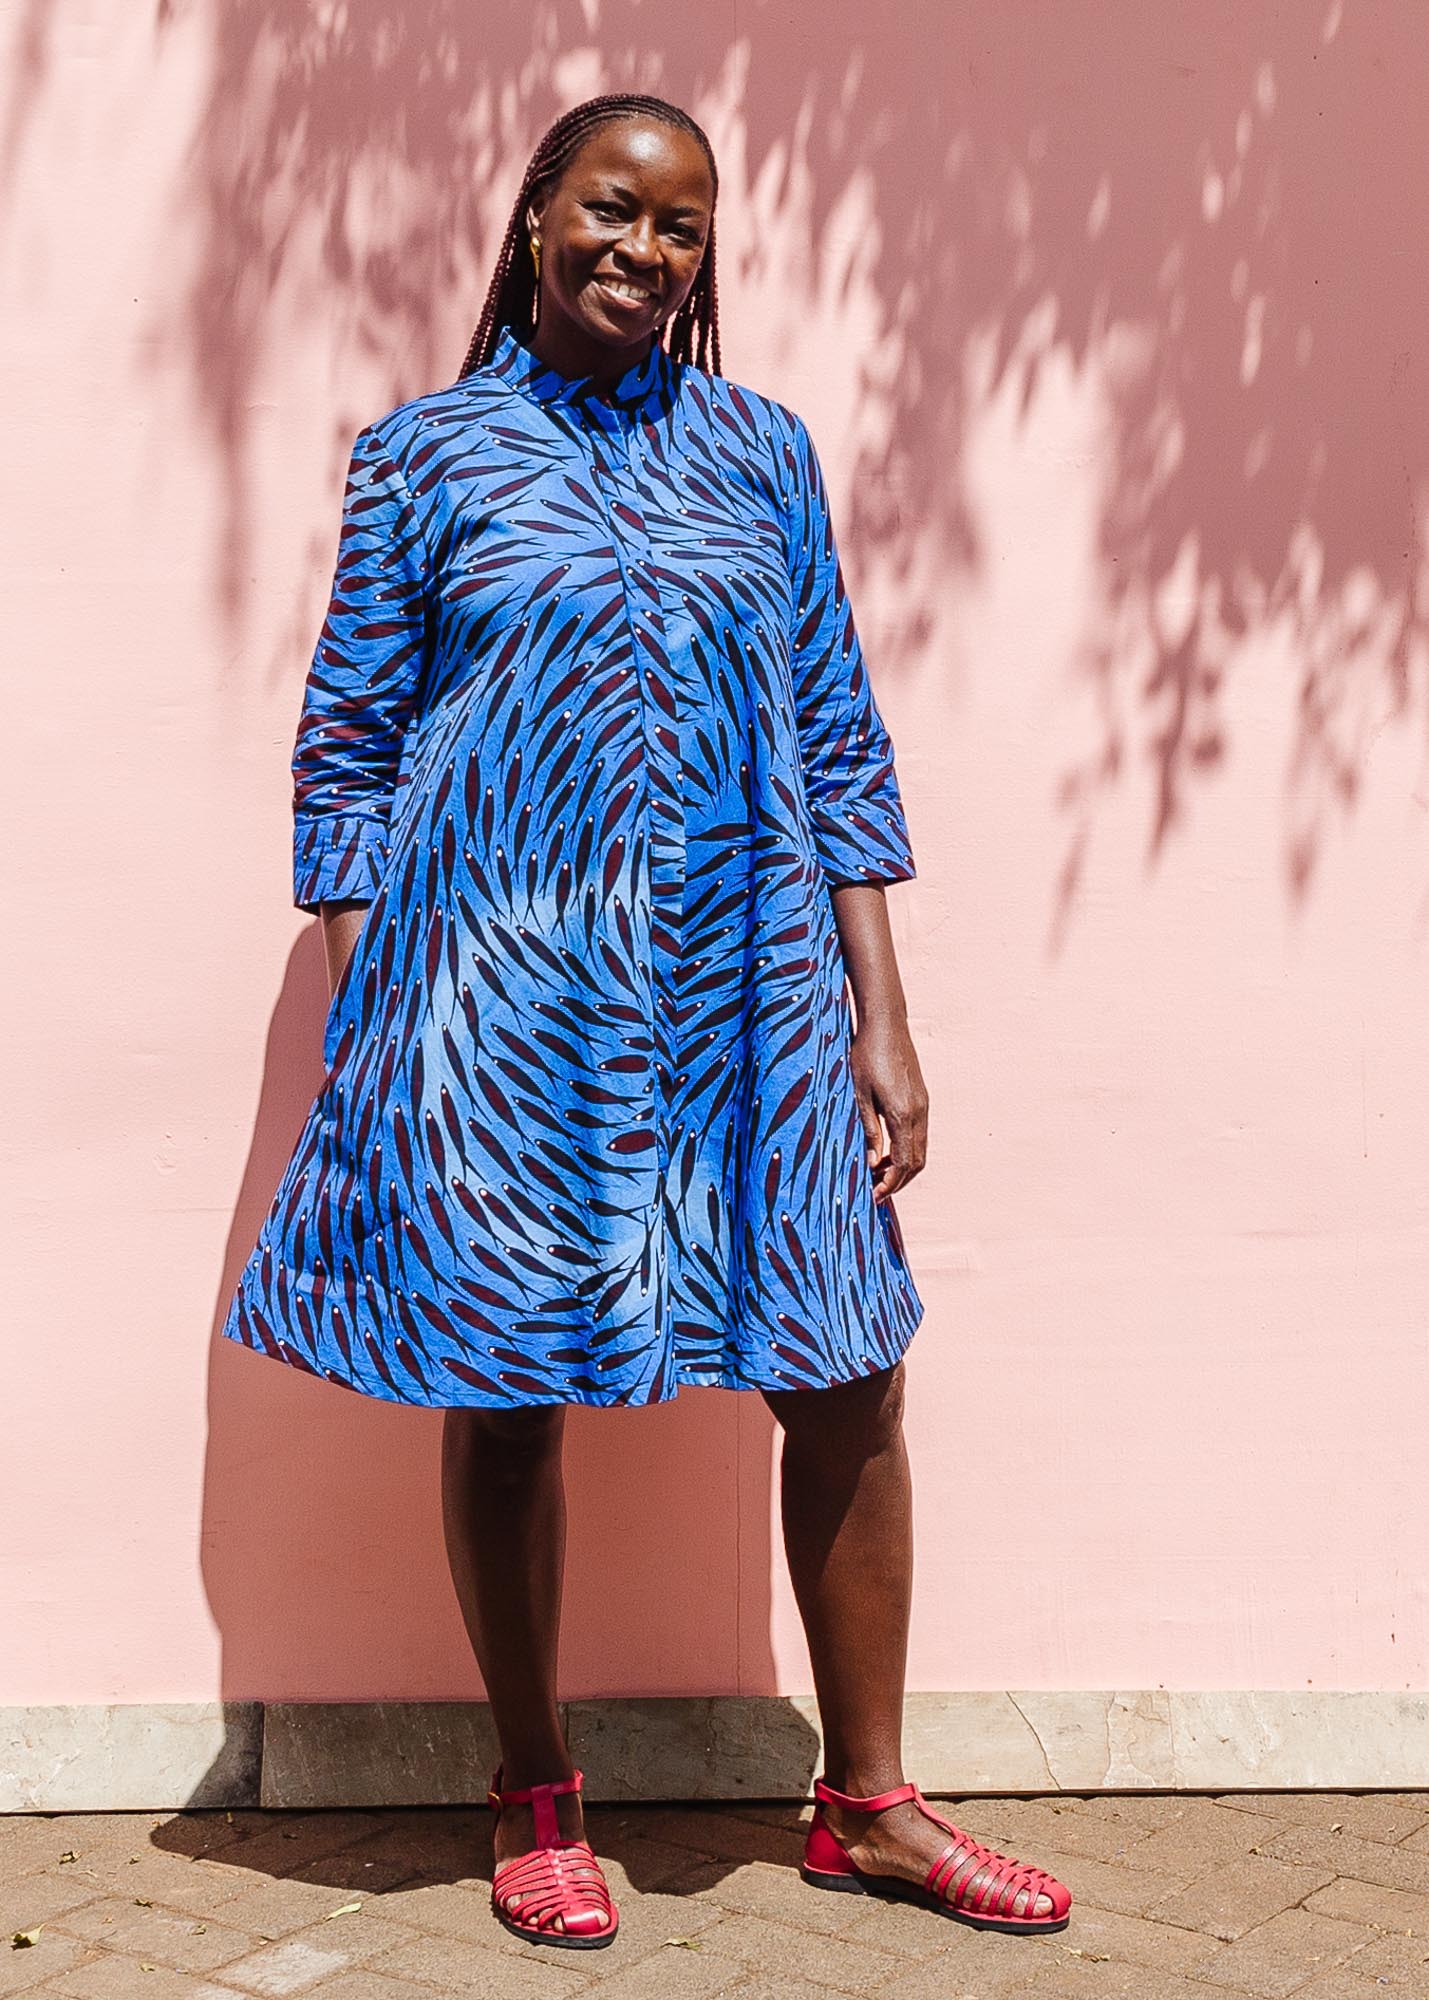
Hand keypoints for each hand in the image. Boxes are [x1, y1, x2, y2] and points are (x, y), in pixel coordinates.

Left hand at [849, 1015, 927, 1204]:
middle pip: (916, 1162)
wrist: (886, 1023)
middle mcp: (918, 1112)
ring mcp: (923, 1104)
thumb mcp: (859, 1094)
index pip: (901, 1164)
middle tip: (875, 1190)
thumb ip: (868, 1130)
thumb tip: (871, 1162)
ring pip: (921, 1149)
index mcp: (902, 1115)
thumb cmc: (866, 1055)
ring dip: (903, 1167)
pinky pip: (920, 1134)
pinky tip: (887, 1149)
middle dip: (898, 1181)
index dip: (888, 1184)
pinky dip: (907, 1150)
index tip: (873, 1196)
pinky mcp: (921, 1097)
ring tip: (878, 1173)